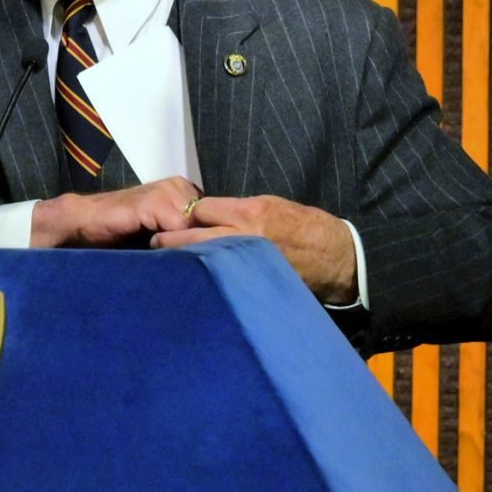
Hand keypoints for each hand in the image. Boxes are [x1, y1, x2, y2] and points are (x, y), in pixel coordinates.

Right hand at [29, 177, 205, 248]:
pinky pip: (178, 228)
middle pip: (210, 222)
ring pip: (196, 227)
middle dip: (205, 242)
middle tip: (198, 261)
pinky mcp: (151, 202)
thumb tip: (219, 255)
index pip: (216, 217)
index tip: (216, 256)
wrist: (84, 222)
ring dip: (189, 245)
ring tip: (175, 259)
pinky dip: (174, 244)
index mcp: (184, 191)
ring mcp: (166, 192)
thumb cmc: (121, 232)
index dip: (214, 238)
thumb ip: (185, 235)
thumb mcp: (161, 232)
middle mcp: (178, 187)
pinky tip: (161, 253)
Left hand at [152, 194, 359, 305]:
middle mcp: (245, 236)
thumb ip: (242, 213)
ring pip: (200, 259)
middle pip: (192, 236)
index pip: (202, 210)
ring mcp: (247, 262)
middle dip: (169, 239)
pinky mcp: (252, 282)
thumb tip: (214, 217)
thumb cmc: (308, 228)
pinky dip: (206, 279)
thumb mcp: (275, 207)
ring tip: (165, 265)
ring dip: (182, 260)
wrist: (338, 258)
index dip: (190, 215)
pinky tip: (194, 284)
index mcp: (251, 211)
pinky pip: (219, 280)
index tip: (182, 221)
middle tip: (153, 243)